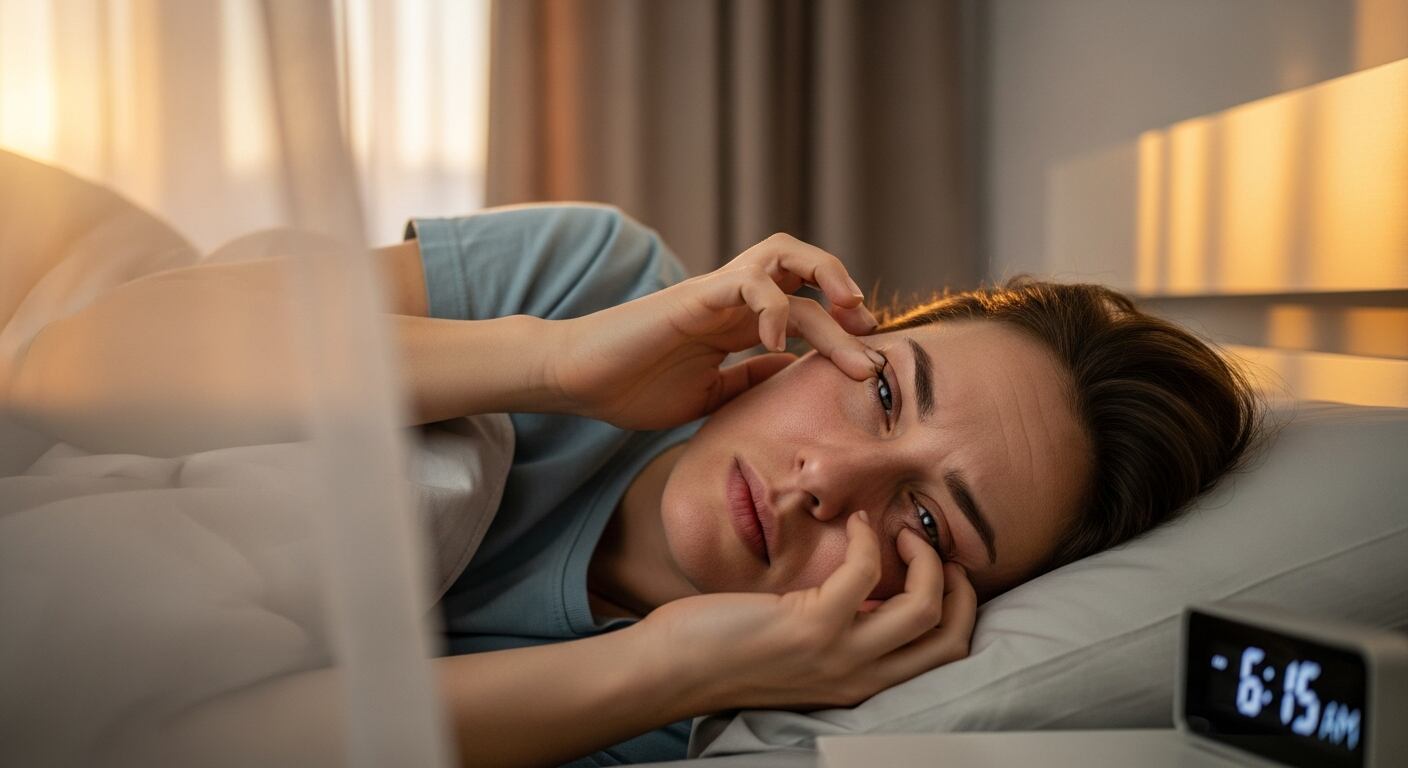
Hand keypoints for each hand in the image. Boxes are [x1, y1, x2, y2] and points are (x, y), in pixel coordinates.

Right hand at [548, 233, 882, 429]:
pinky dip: (772, 307)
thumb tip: (795, 377)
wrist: (576, 380)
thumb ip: (750, 382)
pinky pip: (747, 282)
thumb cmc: (631, 388)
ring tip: (850, 313)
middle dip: (844, 286)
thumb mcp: (708, 396)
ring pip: (784, 257)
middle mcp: (732, 301)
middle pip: (802, 265)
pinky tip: (775, 345)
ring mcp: (714, 294)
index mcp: (737, 324)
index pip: (803, 306)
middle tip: (871, 327)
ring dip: (826, 275)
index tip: (869, 362)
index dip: (842, 328)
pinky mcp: (694, 296)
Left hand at [637, 512, 977, 713]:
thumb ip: (845, 632)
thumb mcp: (806, 651)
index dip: (960, 607)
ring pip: (924, 609)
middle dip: (959, 585)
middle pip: (951, 638)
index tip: (939, 569)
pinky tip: (853, 524)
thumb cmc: (730, 651)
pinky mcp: (811, 627)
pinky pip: (865, 573)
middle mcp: (860, 677)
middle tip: (929, 549)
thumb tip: (873, 592)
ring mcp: (839, 655)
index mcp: (863, 682)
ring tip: (900, 533)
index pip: (945, 656)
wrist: (675, 670)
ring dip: (924, 559)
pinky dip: (867, 539)